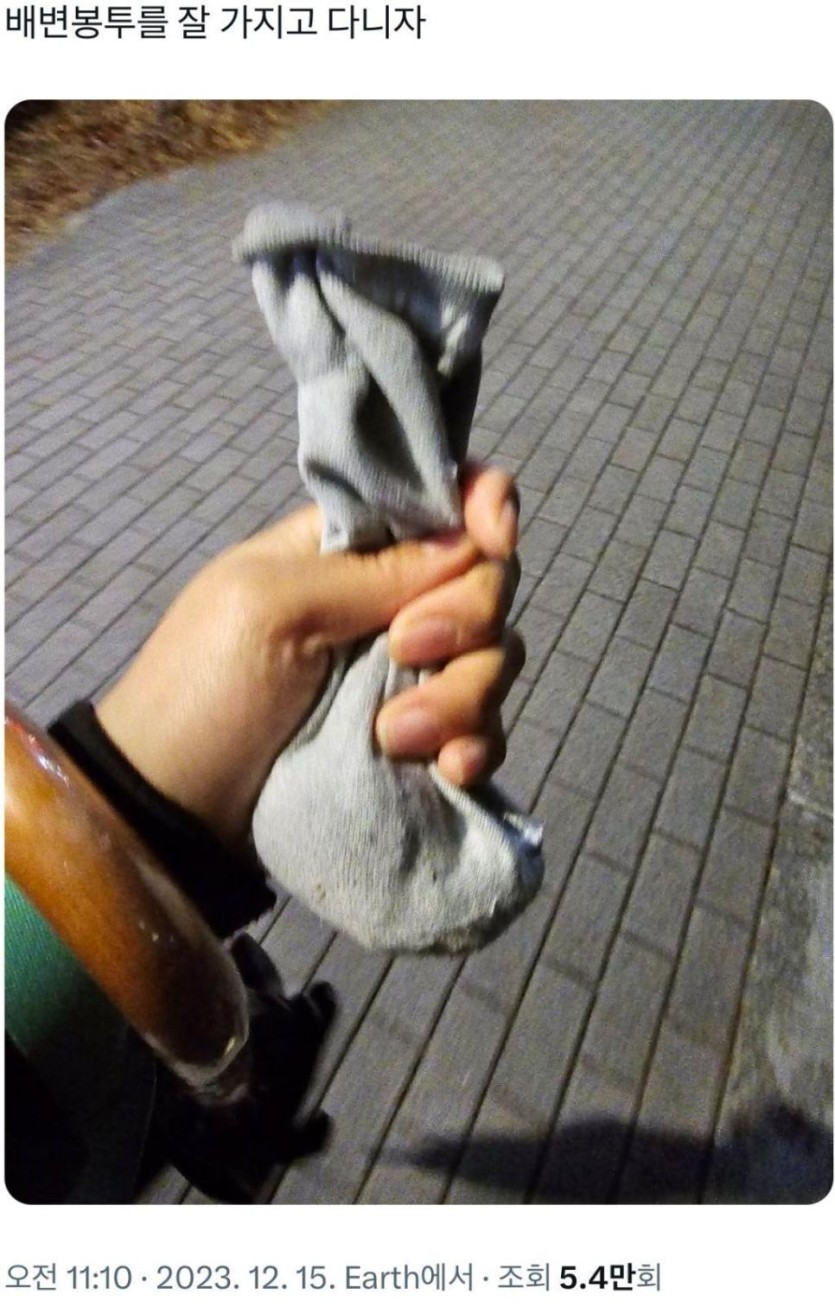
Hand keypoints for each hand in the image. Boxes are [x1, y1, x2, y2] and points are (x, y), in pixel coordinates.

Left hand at [96, 463, 523, 844]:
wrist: (178, 809)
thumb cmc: (203, 687)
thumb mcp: (269, 606)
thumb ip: (370, 570)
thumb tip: (468, 542)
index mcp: (351, 548)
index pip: (445, 500)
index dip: (485, 506)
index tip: (493, 539)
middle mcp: (393, 603)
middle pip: (487, 583)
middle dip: (465, 617)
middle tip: (402, 652)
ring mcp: (412, 677)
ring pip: (493, 660)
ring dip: (462, 697)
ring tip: (392, 738)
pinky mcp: (422, 743)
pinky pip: (484, 731)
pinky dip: (476, 747)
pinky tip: (446, 770)